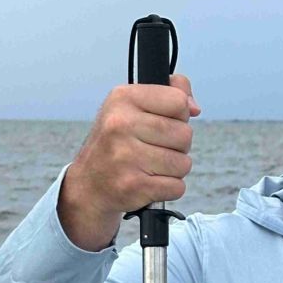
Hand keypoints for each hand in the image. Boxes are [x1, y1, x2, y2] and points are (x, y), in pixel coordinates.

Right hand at [57, 74, 199, 249]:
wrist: (89, 185)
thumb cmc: (117, 143)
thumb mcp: (132, 107)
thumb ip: (168, 94)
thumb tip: (194, 107)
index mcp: (123, 99)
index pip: (178, 101)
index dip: (179, 116)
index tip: (162, 123)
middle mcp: (121, 125)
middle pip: (185, 134)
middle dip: (178, 146)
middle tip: (155, 149)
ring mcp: (126, 157)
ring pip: (184, 164)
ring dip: (174, 169)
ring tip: (151, 167)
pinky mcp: (134, 186)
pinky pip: (177, 187)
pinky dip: (170, 188)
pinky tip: (150, 183)